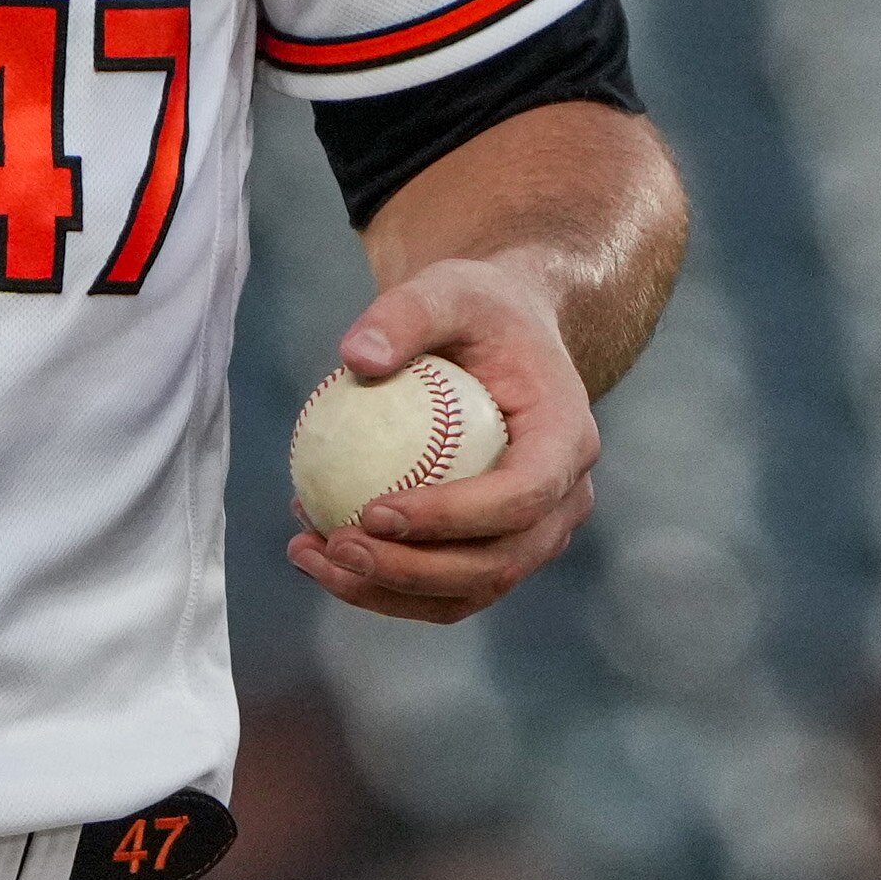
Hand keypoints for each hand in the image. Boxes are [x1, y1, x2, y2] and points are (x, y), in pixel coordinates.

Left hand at [288, 257, 596, 624]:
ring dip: (388, 591)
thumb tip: (356, 357)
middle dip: (412, 572)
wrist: (507, 338)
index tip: (374, 510)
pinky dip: (384, 584)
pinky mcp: (500, 549)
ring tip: (311, 553)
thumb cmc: (479, 311)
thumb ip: (406, 313)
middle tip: (336, 545)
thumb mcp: (448, 288)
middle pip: (498, 562)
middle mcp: (566, 499)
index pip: (521, 497)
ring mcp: (537, 534)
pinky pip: (445, 587)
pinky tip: (320, 548)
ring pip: (469, 590)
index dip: (451, 517)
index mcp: (569, 439)